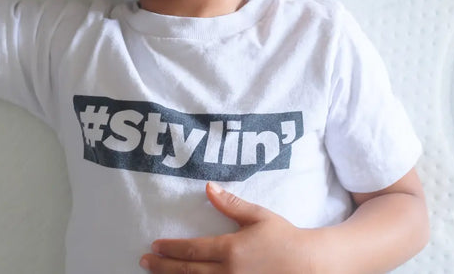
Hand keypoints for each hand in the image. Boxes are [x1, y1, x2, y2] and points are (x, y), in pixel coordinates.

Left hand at [140, 183, 323, 273]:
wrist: (308, 265)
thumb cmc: (284, 238)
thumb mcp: (258, 217)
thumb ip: (231, 204)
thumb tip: (209, 188)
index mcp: (230, 249)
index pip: (191, 250)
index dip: (170, 249)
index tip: (154, 246)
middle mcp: (227, 272)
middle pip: (186, 271)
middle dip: (162, 266)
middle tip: (144, 262)